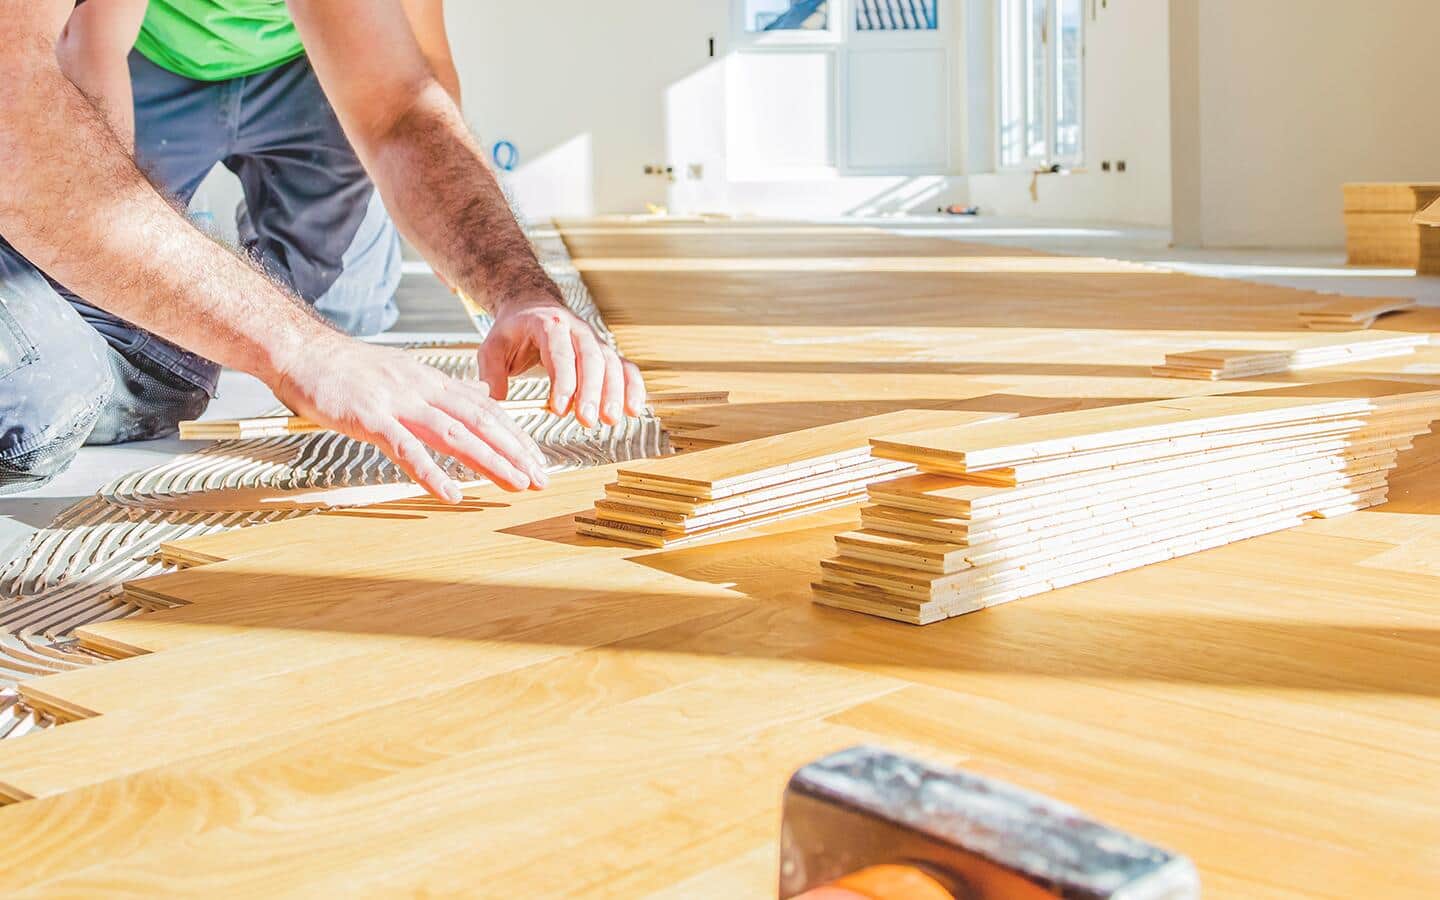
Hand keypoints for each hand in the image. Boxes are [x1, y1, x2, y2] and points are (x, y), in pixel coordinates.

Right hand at [271, 335, 548, 501]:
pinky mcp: (369, 419)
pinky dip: (430, 473)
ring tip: (515, 484)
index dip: (515, 435)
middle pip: (480, 421)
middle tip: (541, 479)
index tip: (538, 458)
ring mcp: (396, 403)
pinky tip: (450, 494)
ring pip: (454, 434)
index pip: (486, 409)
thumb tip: (480, 394)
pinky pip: (405, 449)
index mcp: (431, 382)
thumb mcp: (406, 371)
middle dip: (515, 451)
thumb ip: (444, 388)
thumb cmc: (348, 368)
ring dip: (489, 462)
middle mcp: (422, 390)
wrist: (302, 351)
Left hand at [479, 295, 645, 427]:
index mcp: (548, 324)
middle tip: (586, 420)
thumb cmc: (513, 331)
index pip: (559, 352)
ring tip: (610, 420)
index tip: (558, 408)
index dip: (562, 381)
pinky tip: (634, 410)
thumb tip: (494, 401)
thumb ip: (491, 374)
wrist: (533, 306)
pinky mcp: (606, 353)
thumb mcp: (492, 347)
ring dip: (614, 393)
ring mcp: (595, 341)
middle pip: (591, 359)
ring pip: (611, 364)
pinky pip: (625, 368)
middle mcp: (577, 329)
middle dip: (591, 391)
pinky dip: (633, 388)